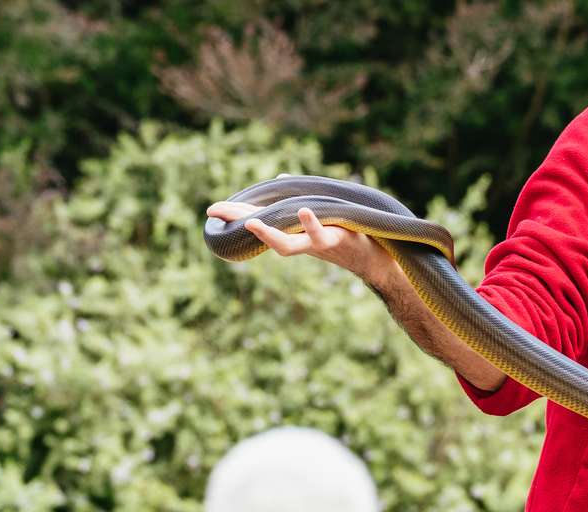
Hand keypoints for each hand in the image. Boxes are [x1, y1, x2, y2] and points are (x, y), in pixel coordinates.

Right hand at [204, 200, 397, 283]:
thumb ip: (301, 196)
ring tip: (251, 223)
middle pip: (265, 231)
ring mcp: (316, 242)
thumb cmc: (349, 233)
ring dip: (270, 234)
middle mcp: (301, 240)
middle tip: (214, 211)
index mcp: (294, 231)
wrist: (377, 259)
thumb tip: (284, 177)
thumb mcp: (323, 212)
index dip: (236, 215)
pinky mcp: (336, 240)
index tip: (211, 210)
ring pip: (288, 245)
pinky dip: (313, 223)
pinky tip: (303, 209)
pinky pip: (322, 233)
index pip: (260, 220)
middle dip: (240, 220)